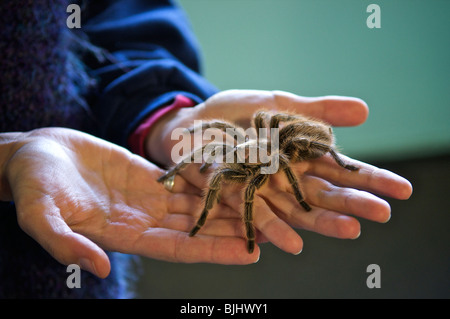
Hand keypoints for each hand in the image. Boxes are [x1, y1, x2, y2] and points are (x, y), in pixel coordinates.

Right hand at [2, 128, 258, 277]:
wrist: (32, 156)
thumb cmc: (31, 186)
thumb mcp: (39, 215)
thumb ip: (66, 244)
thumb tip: (97, 270)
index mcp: (125, 235)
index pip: (180, 248)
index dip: (215, 251)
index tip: (251, 253)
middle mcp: (145, 218)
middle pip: (200, 226)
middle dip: (235, 228)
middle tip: (274, 229)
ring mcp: (149, 195)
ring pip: (199, 201)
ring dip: (229, 202)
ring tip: (264, 200)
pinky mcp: (148, 173)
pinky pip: (186, 176)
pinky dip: (210, 176)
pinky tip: (234, 172)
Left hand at [146, 90, 412, 253]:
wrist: (191, 124)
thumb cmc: (234, 113)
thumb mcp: (279, 104)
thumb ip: (317, 111)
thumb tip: (365, 111)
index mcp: (301, 154)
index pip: (342, 170)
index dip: (370, 179)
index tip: (401, 189)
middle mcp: (287, 178)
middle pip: (325, 193)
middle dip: (354, 203)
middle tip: (385, 213)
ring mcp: (264, 190)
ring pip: (298, 211)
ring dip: (324, 222)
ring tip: (352, 231)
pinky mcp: (237, 198)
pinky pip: (258, 216)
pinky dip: (275, 230)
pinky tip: (294, 244)